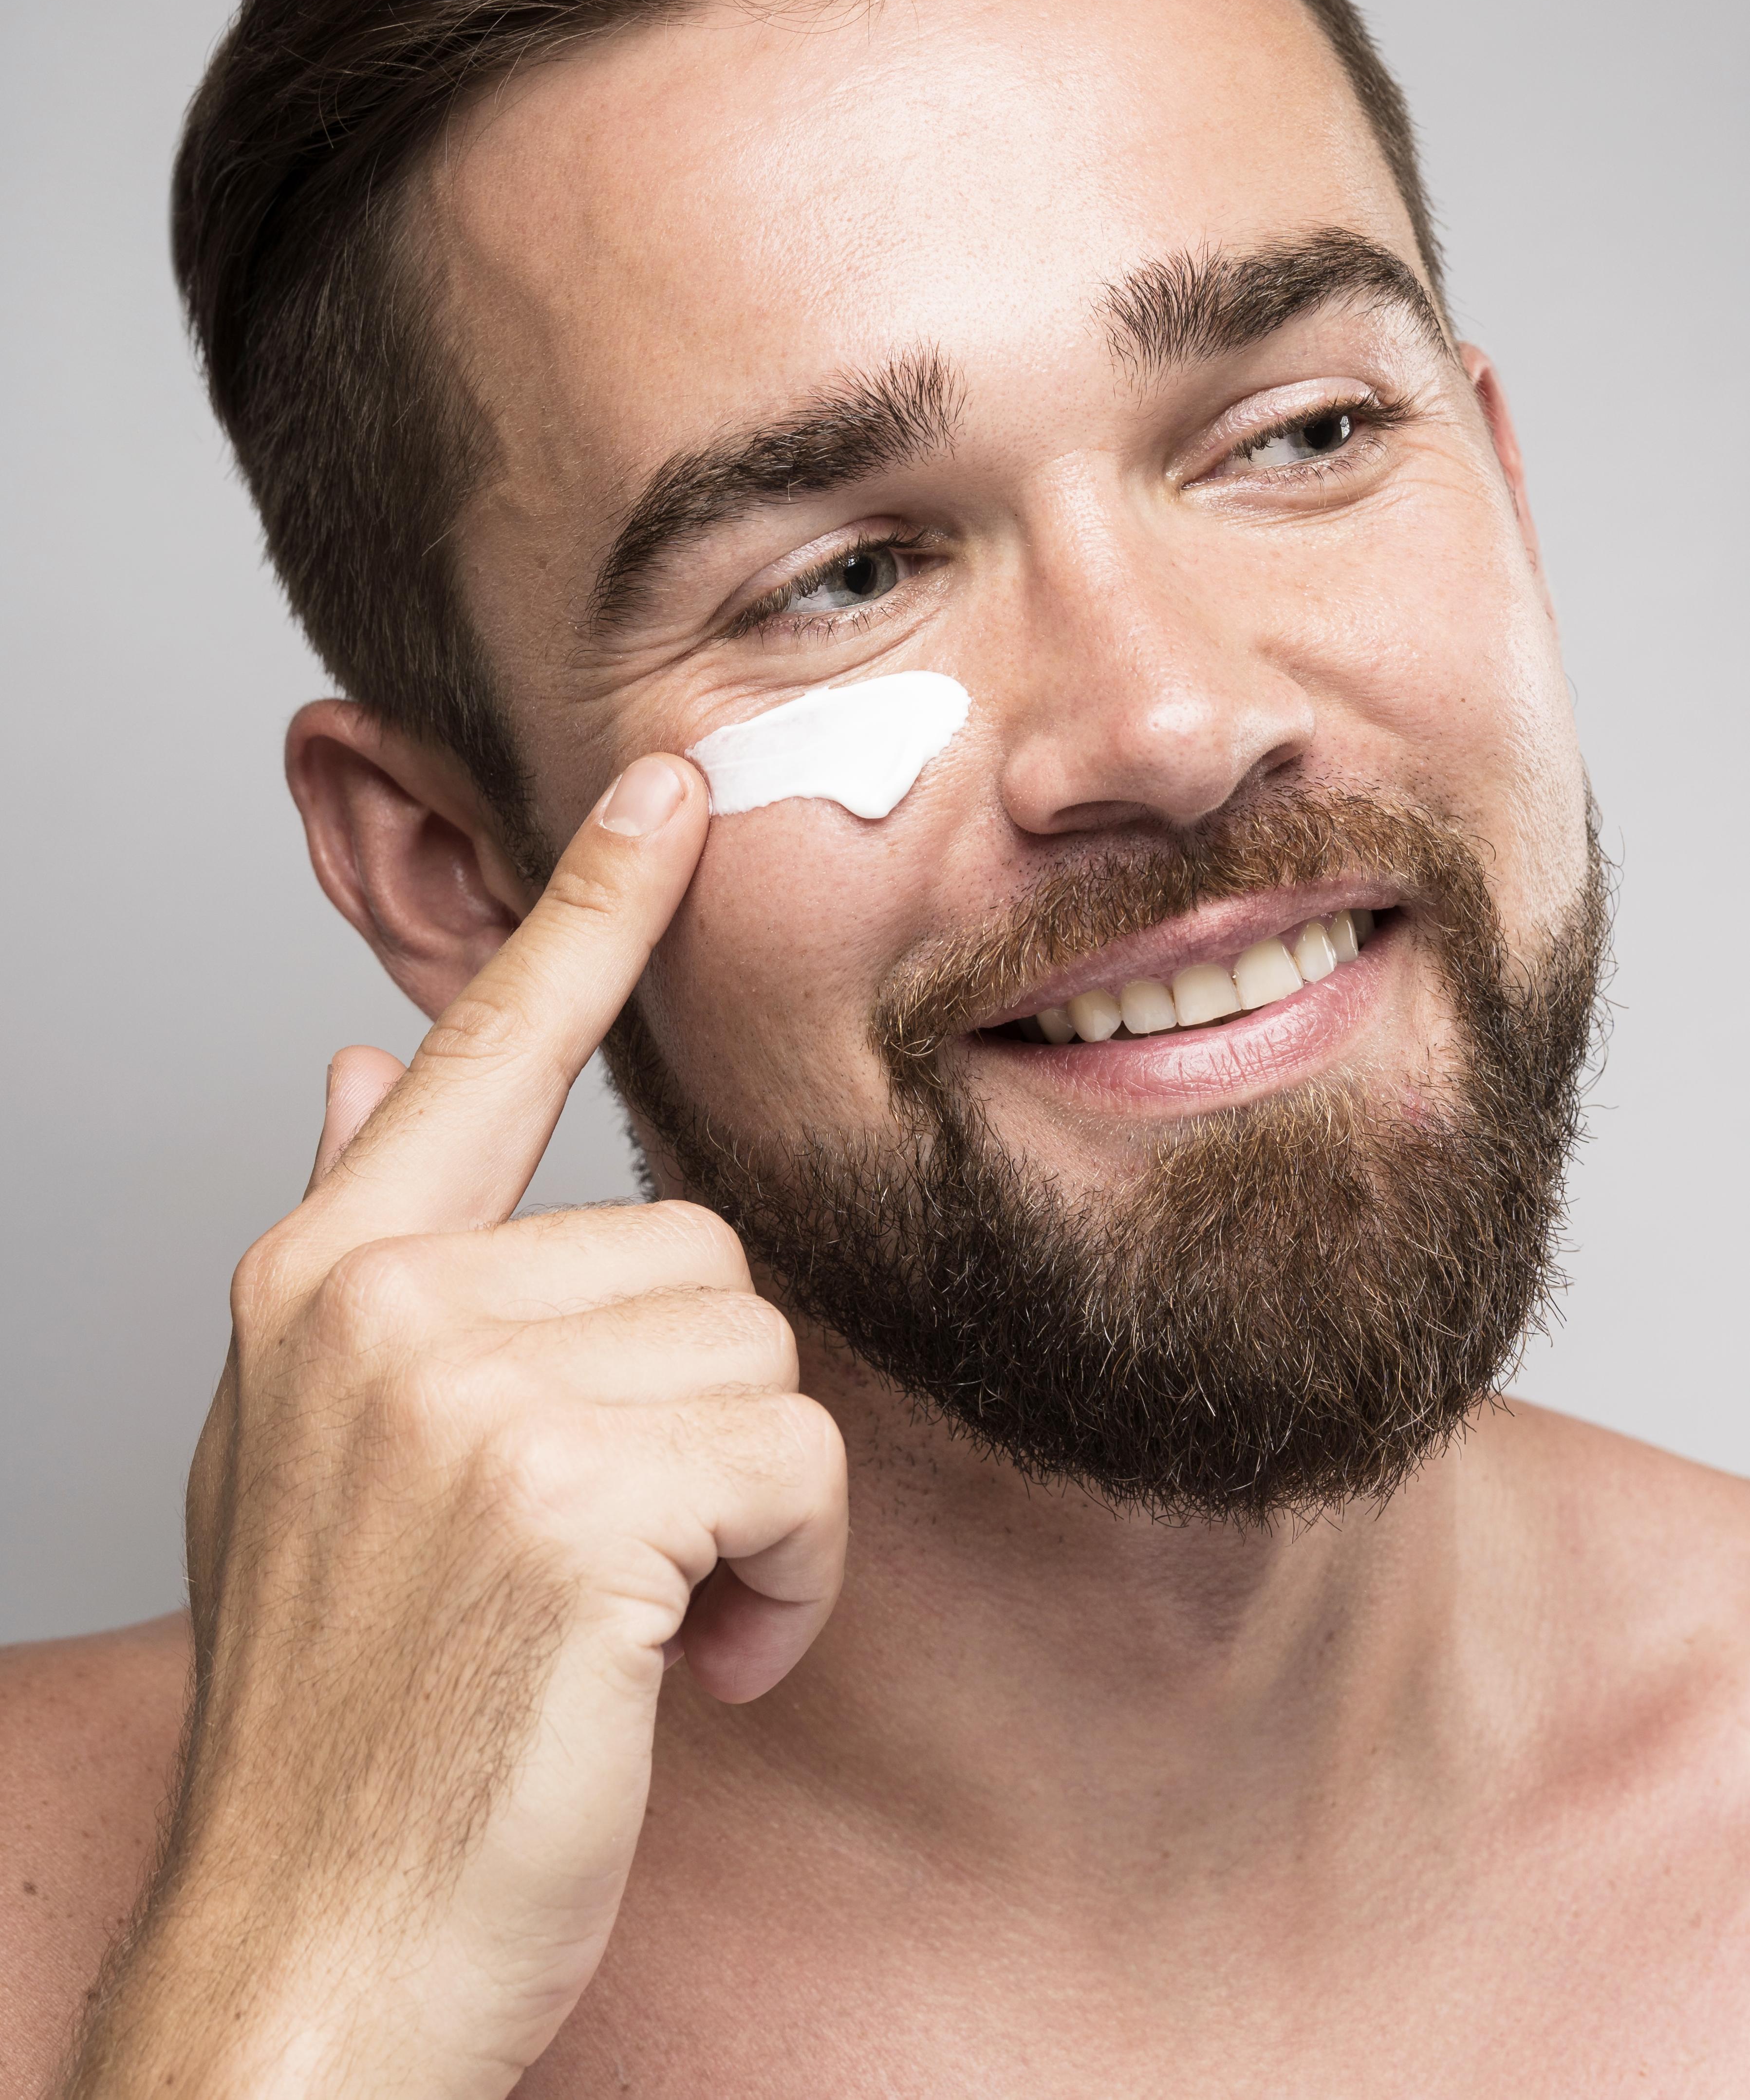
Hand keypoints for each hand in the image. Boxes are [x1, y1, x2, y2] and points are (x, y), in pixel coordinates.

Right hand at [62, 756, 846, 2099]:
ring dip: (746, 1509)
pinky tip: (687, 1665)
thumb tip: (368, 1069)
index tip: (671, 787)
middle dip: (703, 1416)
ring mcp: (461, 1392)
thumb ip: (367, 1249)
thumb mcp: (317, 1459)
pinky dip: (782, 1579)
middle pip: (694, 1251)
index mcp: (324, 1280)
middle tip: (620, 1563)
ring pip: (759, 1359)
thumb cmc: (350, 1710)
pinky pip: (791, 1462)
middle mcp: (378, 1304)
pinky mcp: (567, 1494)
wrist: (310, 1959)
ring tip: (640, 1621)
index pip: (484, 1046)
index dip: (589, 909)